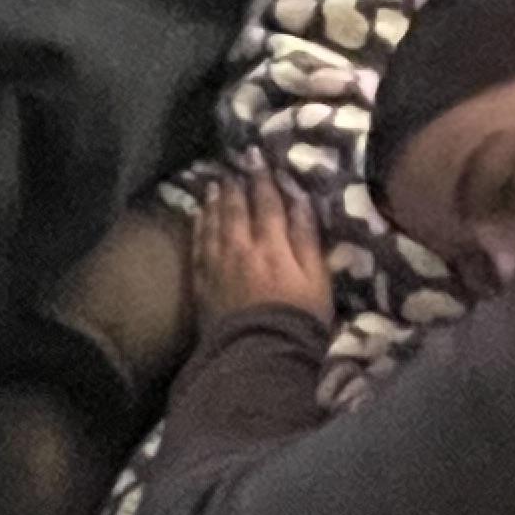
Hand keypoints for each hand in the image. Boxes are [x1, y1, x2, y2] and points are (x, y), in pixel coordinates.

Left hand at [189, 165, 333, 328]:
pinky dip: (199, 227)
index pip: (267, 205)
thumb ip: (307, 240)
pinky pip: (197, 246)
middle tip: (233, 166)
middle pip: (235, 209)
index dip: (263, 180)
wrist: (258, 356)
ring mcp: (217, 266)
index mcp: (272, 247)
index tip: (257, 158)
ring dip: (213, 202)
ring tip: (213, 184)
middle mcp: (240, 249)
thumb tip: (301, 203)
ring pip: (212, 224)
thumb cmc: (297, 321)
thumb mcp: (317, 281)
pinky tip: (198, 217)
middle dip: (235, 185)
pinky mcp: (202, 284)